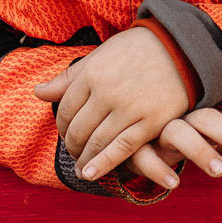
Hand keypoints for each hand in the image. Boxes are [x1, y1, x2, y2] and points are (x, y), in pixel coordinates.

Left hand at [32, 26, 190, 180]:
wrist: (184, 48)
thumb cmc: (139, 48)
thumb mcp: (102, 54)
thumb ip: (70, 77)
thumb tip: (37, 92)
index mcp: (93, 73)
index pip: (65, 108)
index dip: (62, 125)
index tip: (67, 133)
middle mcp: (107, 92)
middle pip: (78, 129)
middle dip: (72, 145)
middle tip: (75, 151)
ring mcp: (130, 108)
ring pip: (97, 143)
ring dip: (84, 159)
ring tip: (81, 168)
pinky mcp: (151, 122)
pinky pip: (122, 149)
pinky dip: (103, 164)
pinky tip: (91, 174)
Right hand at [115, 110, 221, 190]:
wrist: (127, 135)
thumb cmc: (185, 140)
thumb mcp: (218, 146)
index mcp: (206, 115)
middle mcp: (184, 117)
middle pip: (209, 119)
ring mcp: (158, 130)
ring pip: (179, 132)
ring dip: (200, 150)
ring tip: (221, 172)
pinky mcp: (133, 146)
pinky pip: (143, 153)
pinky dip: (158, 167)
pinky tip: (174, 184)